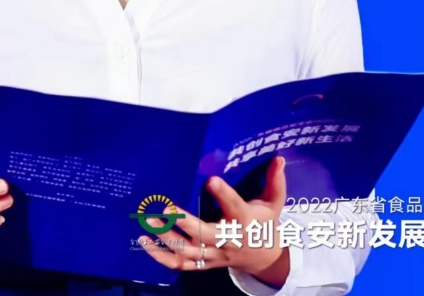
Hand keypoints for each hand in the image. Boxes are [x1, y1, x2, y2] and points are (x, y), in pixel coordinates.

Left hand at [137, 156, 289, 287]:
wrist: (264, 258)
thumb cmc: (265, 224)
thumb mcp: (274, 204)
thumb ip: (275, 182)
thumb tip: (279, 158)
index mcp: (244, 220)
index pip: (235, 207)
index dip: (224, 194)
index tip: (211, 180)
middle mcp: (227, 239)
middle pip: (205, 234)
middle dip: (185, 224)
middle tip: (166, 210)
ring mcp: (214, 254)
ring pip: (188, 251)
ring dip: (167, 239)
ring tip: (148, 224)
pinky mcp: (204, 263)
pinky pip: (180, 264)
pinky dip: (161, 256)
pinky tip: (145, 242)